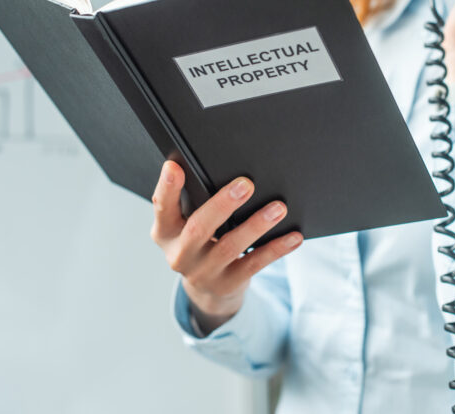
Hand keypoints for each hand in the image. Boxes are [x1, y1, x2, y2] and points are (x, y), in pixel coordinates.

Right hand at [150, 160, 302, 333]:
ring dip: (256, 225)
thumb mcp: (185, 223)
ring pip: (230, 247)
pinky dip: (276, 249)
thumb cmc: (199, 241)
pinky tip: (293, 236)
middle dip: (222, 205)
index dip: (167, 188)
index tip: (174, 167)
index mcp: (165, 232)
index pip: (162, 207)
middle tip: (246, 184)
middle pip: (199, 228)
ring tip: (278, 208)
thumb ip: (192, 200)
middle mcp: (180, 254)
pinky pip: (255, 264)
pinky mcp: (228, 284)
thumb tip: (221, 169)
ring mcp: (203, 273)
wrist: (206, 287)